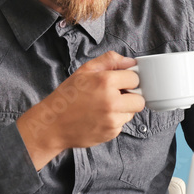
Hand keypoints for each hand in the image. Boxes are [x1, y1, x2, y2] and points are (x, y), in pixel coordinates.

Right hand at [17, 51, 144, 169]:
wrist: (53, 125)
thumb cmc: (67, 97)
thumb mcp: (84, 71)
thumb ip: (109, 61)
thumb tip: (130, 61)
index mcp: (105, 81)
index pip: (135, 78)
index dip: (128, 79)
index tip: (120, 82)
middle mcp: (112, 101)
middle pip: (140, 99)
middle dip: (131, 96)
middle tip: (116, 95)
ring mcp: (112, 119)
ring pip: (132, 112)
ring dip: (123, 109)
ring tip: (104, 107)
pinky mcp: (111, 133)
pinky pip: (122, 124)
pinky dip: (115, 121)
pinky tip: (100, 117)